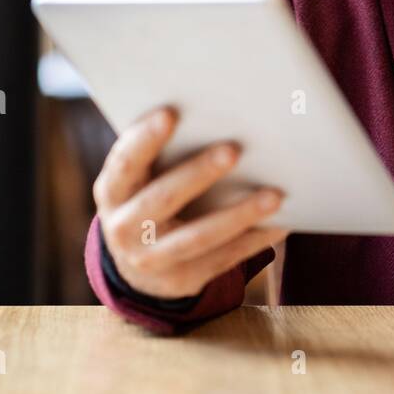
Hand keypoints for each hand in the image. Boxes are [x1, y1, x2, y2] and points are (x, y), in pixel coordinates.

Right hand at [94, 107, 286, 299]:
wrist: (138, 266)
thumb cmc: (149, 197)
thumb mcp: (140, 180)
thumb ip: (161, 154)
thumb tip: (218, 116)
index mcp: (112, 192)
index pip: (124, 163)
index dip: (144, 139)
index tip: (170, 114)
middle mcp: (124, 228)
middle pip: (162, 199)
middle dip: (198, 174)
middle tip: (234, 150)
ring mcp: (152, 259)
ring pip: (198, 237)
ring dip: (239, 215)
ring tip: (275, 195)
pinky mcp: (183, 280)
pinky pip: (223, 258)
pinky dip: (254, 239)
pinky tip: (281, 221)